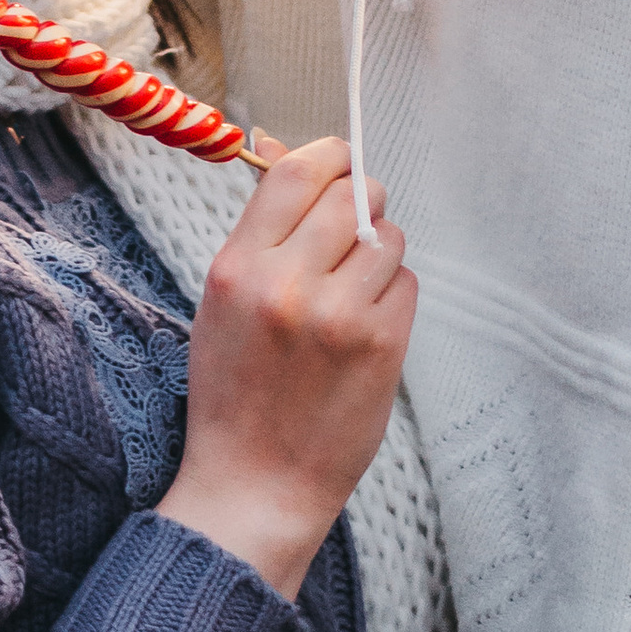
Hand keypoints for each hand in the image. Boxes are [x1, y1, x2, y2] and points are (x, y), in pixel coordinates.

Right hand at [155, 138, 415, 599]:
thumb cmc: (235, 392)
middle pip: (353, 196)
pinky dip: (391, 296)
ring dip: (377, 255)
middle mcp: (287, 284)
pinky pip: (406, 283)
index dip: (329, 157)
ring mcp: (338, 315)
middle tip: (349, 235)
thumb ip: (262, 231)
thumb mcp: (224, 302)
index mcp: (237, 268)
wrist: (255, 485)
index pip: (296, 172)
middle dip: (361, 203)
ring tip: (349, 295)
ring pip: (388, 238)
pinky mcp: (381, 346)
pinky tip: (363, 329)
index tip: (338, 165)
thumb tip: (288, 146)